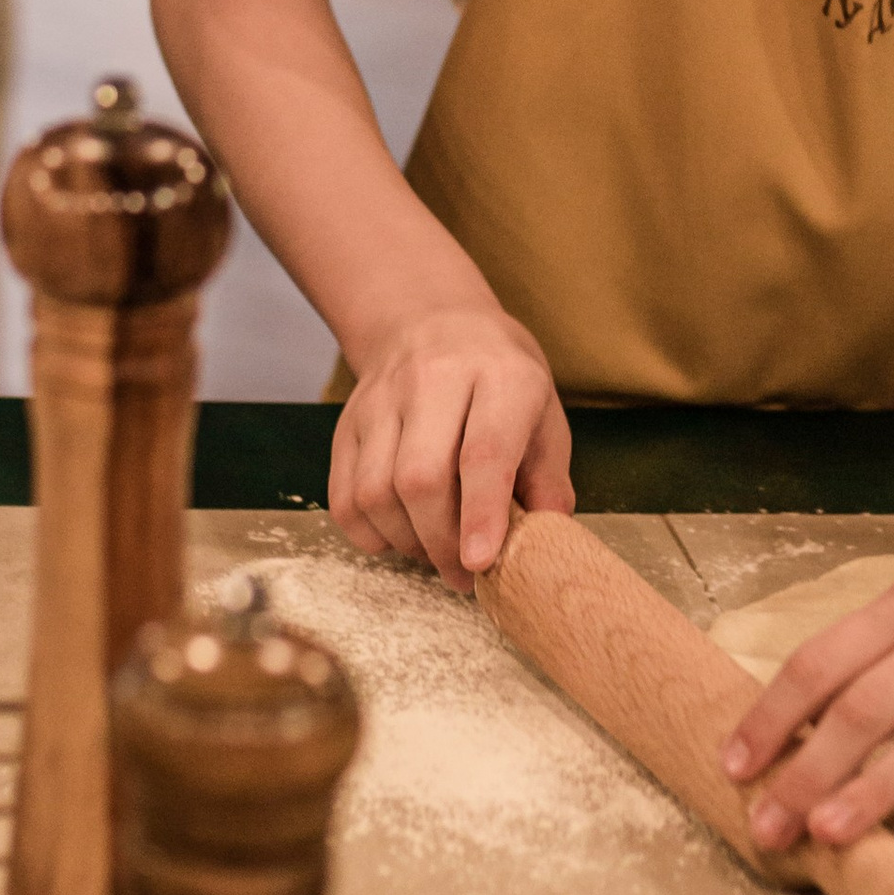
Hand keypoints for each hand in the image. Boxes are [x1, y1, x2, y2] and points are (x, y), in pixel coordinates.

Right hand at [327, 298, 574, 586]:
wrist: (430, 320)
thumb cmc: (498, 378)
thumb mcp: (543, 411)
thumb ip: (548, 477)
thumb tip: (547, 539)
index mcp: (499, 376)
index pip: (483, 450)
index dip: (482, 513)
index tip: (481, 562)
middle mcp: (434, 380)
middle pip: (421, 478)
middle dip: (442, 542)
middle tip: (464, 574)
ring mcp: (382, 400)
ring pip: (376, 492)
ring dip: (407, 542)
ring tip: (435, 551)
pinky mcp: (346, 422)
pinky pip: (345, 498)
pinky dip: (371, 534)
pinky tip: (401, 534)